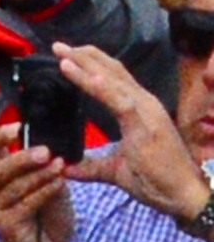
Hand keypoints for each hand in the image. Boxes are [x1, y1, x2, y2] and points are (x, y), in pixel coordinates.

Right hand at [0, 123, 75, 241]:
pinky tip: (59, 185)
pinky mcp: (4, 224)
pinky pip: (25, 203)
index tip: (19, 127)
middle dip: (24, 157)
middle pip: (0, 165)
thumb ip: (48, 170)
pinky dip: (44, 192)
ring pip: (15, 185)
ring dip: (40, 175)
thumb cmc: (46, 218)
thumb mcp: (52, 186)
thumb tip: (53, 151)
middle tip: (47, 152)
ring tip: (60, 167)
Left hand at [60, 40, 213, 223]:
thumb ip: (90, 166)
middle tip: (57, 45)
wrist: (183, 196)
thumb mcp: (114, 171)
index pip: (112, 80)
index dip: (90, 65)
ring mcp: (148, 111)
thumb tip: (65, 166)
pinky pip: (120, 101)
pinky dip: (102, 88)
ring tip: (64, 54)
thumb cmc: (156, 181)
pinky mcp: (147, 124)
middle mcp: (144, 104)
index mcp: (138, 110)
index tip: (65, 55)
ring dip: (88, 66)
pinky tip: (88, 77)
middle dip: (84, 57)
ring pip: (114, 81)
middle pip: (112, 72)